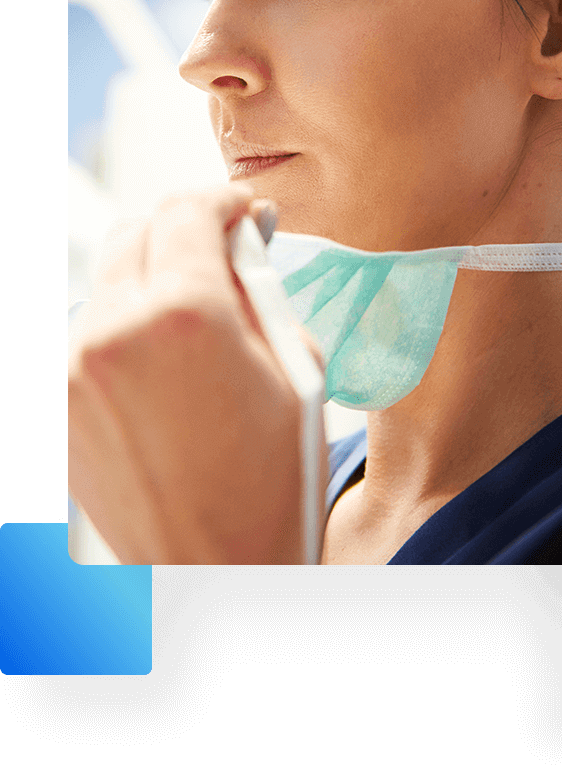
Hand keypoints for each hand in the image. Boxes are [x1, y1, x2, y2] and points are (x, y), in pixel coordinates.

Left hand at [68, 186, 326, 564]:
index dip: (223, 202)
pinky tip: (167, 358)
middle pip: (136, 232)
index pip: (186, 211)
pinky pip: (91, 330)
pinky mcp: (59, 401)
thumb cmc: (272, 480)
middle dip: (183, 230)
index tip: (243, 211)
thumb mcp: (297, 367)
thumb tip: (240, 242)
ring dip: (153, 278)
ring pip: (109, 281)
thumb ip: (259, 289)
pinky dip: (127, 324)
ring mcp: (74, 370)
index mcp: (184, 317)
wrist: (216, 563)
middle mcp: (113, 334)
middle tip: (224, 251)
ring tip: (198, 320)